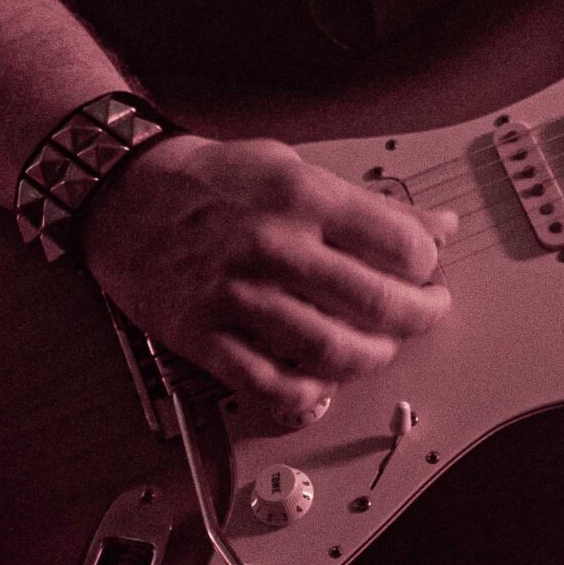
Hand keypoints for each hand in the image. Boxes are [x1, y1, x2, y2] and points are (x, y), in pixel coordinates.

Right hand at [81, 134, 455, 424]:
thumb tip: (438, 227)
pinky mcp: (206, 336)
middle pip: (375, 302)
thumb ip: (370, 204)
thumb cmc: (211, 180)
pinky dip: (307, 396)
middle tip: (426, 314)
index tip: (428, 271)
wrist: (125, 194)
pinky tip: (322, 385)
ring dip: (371, 358)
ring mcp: (238, 296)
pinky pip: (269, 385)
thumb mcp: (294, 168)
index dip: (427, 264)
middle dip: (418, 316)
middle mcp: (274, 247)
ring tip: (380, 348)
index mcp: (302, 198)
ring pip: (332, 350)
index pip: (399, 244)